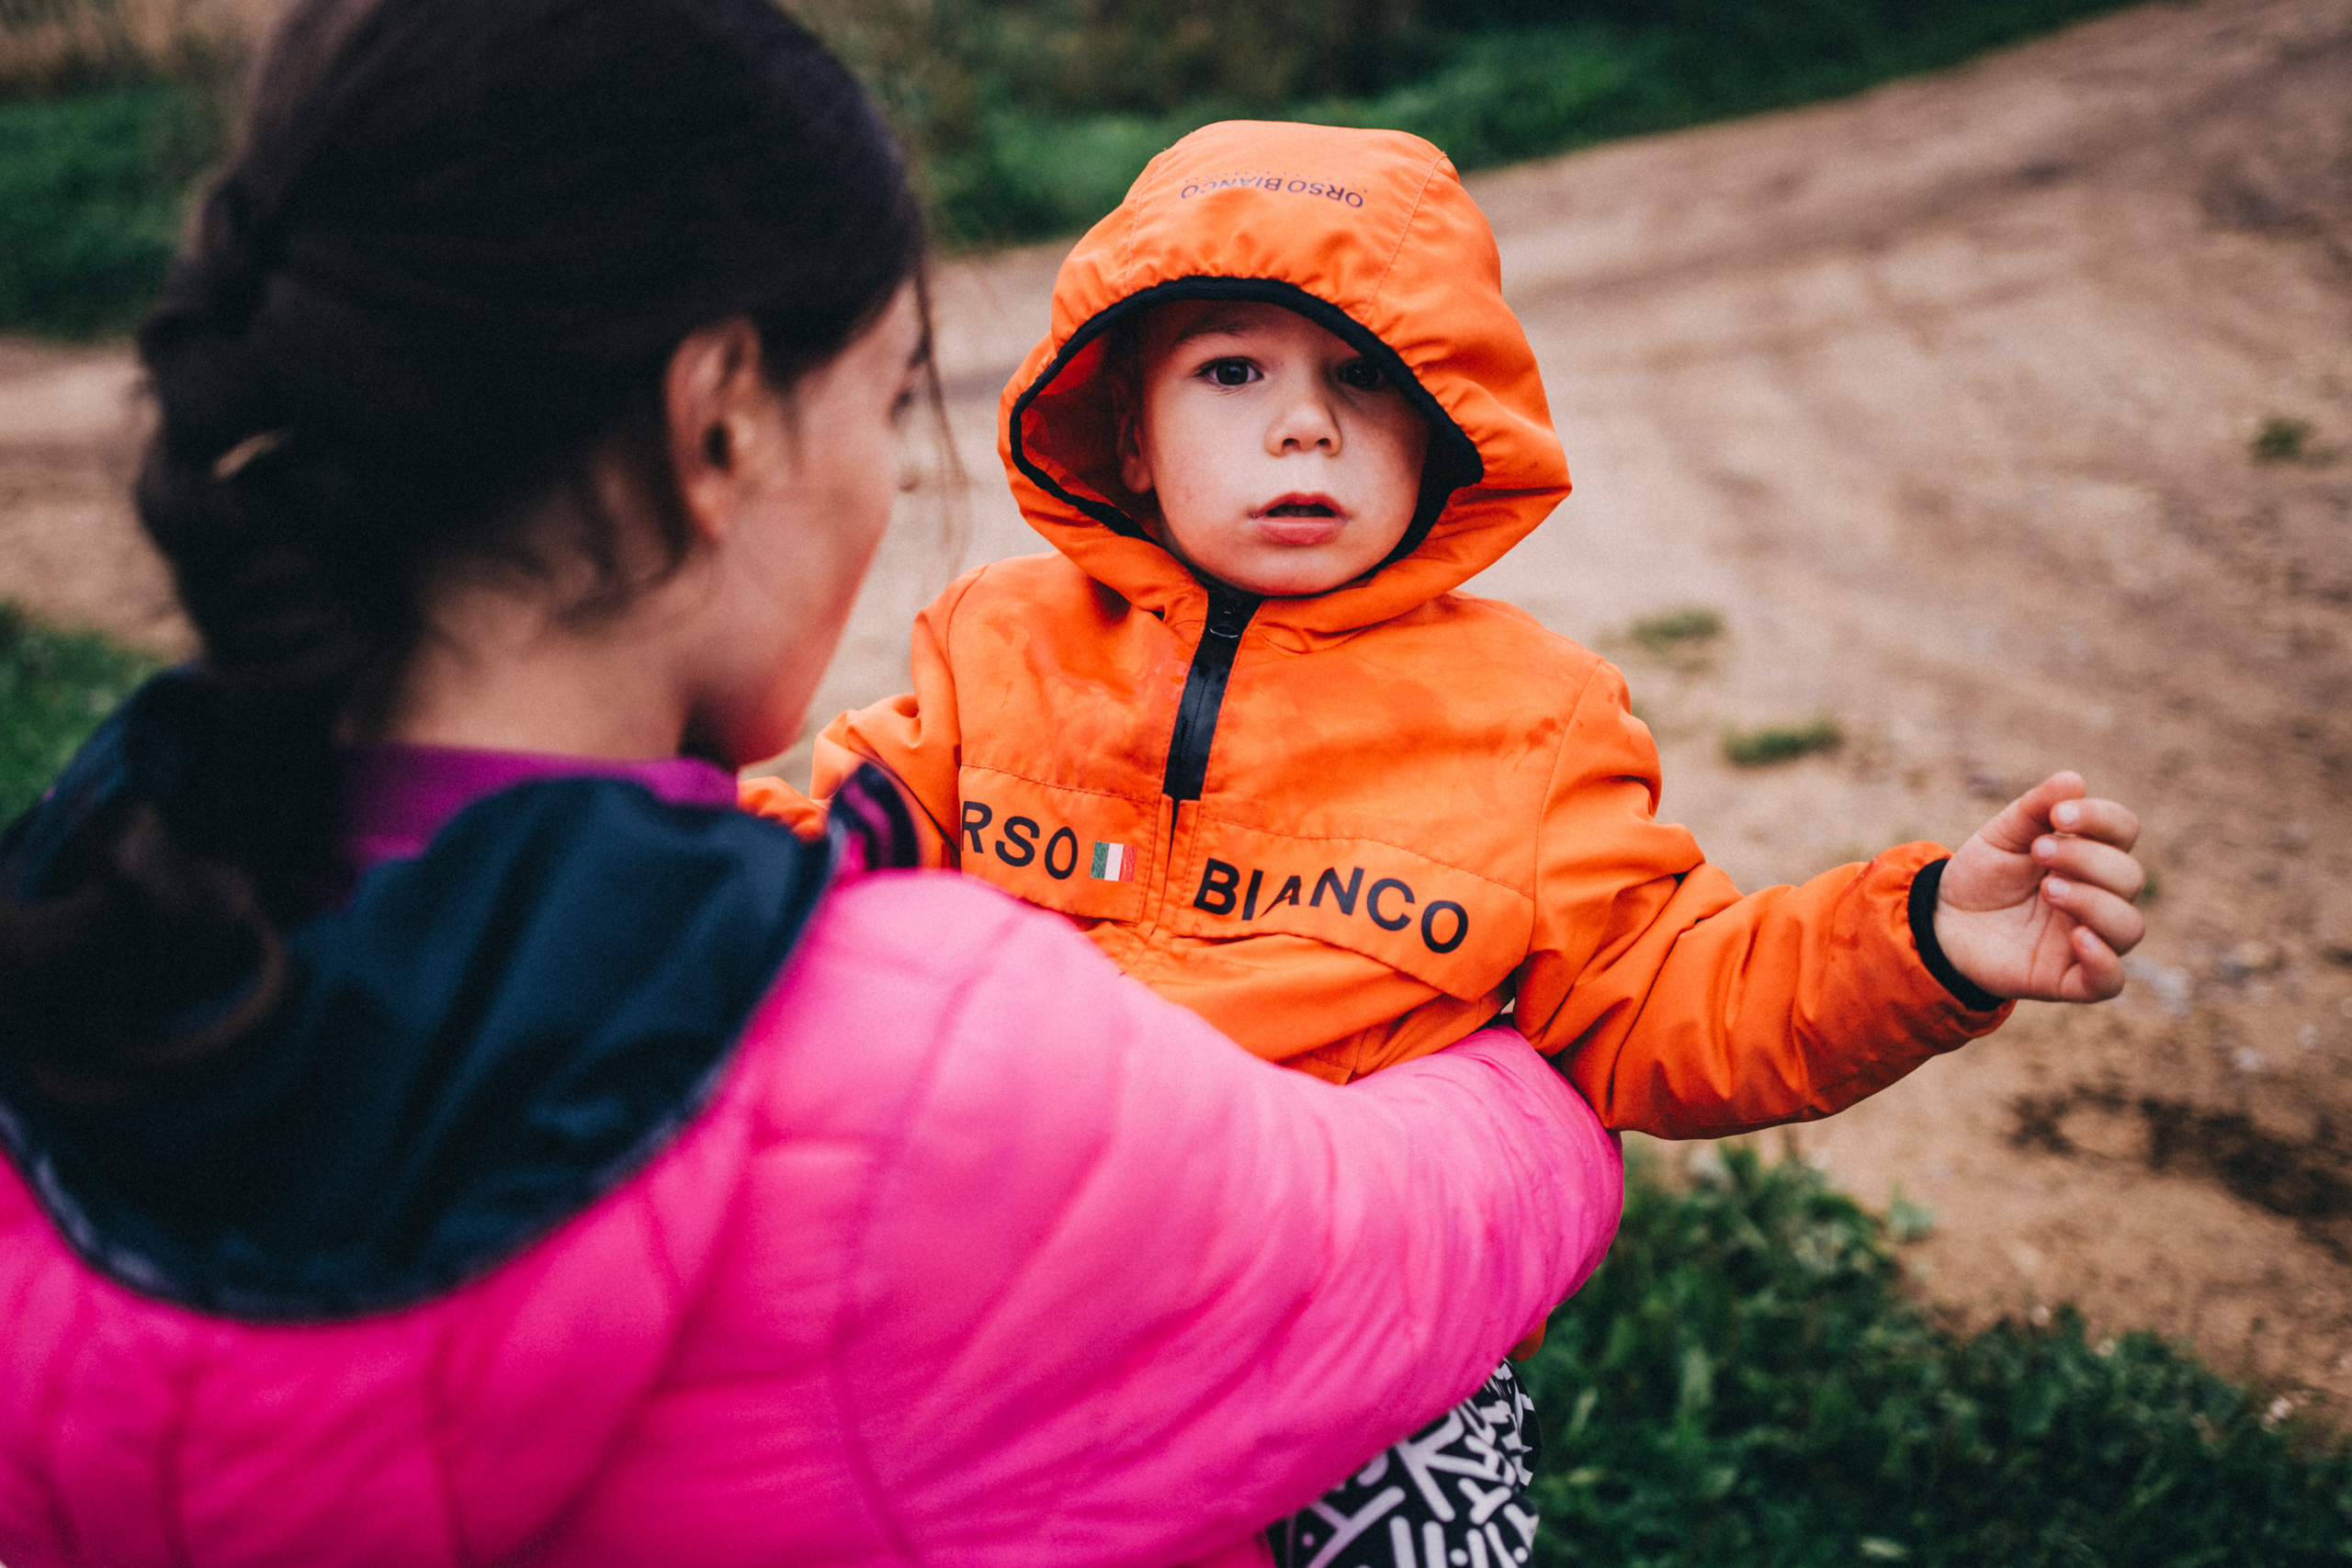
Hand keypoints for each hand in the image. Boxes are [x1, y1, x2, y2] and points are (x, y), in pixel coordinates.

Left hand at [1934, 771, 2144, 1002]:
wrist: (1942, 922)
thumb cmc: (1982, 876)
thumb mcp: (2001, 836)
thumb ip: (2035, 808)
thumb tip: (2074, 780)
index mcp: (2088, 856)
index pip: (2123, 831)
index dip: (2101, 819)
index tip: (2058, 816)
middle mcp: (2098, 897)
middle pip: (2129, 877)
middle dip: (2088, 859)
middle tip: (2040, 852)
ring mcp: (2087, 939)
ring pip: (2129, 927)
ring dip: (2094, 902)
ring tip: (2049, 889)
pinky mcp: (2070, 979)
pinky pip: (2111, 980)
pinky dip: (2103, 959)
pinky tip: (2077, 937)